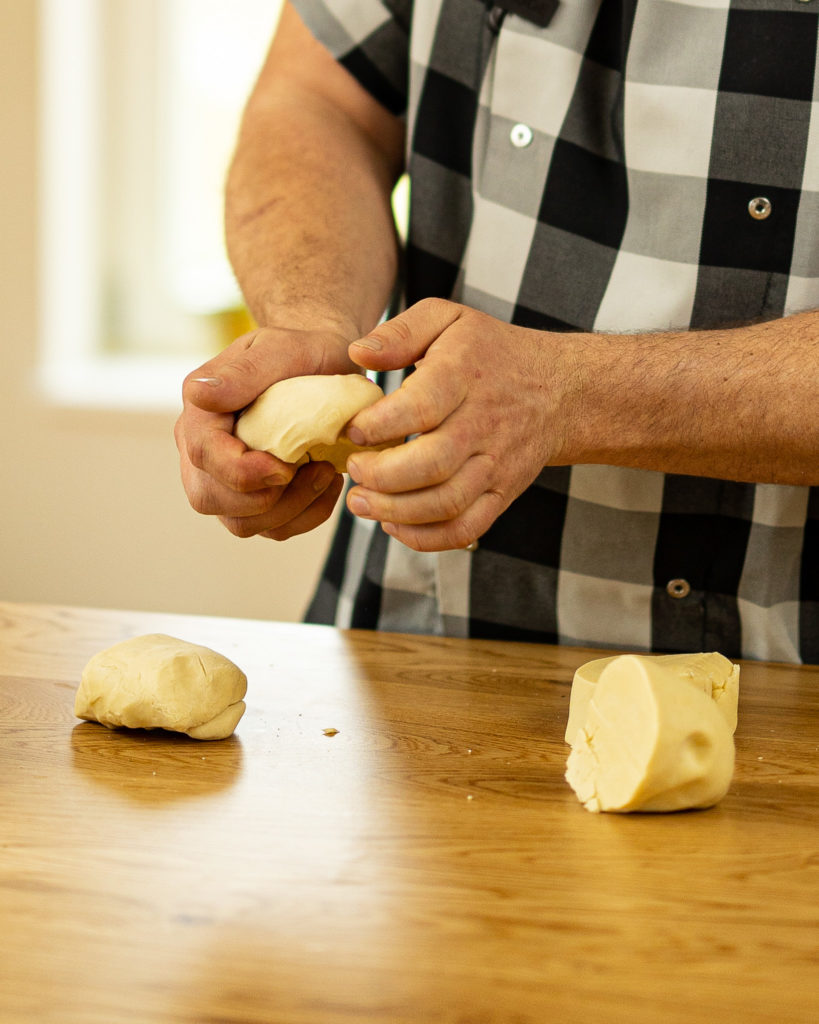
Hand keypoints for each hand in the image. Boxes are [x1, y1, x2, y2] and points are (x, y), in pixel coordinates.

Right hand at [175, 324, 356, 540]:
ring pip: (241, 524)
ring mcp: (224, 478)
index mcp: (201, 409)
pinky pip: (271, 528)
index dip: (242, 473)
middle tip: (319, 470)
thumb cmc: (304, 351)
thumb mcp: (281, 348)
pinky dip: (305, 517)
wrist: (326, 363)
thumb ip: (242, 373)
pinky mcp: (253, 499)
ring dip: (291, 510)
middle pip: (213, 499)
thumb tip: (200, 396)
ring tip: (327, 475)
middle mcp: (203, 448)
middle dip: (268, 498)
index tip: (286, 468)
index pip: (204, 456)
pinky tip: (327, 486)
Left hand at [343, 299, 574, 550]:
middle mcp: (484, 424)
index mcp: (464, 376)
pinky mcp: (502, 494)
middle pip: (432, 464)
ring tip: (361, 502)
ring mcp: (496, 464)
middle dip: (380, 476)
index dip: (378, 425)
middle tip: (353, 469)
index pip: (421, 407)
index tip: (352, 430)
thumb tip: (356, 354)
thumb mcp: (448, 319)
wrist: (560, 390)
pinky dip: (426, 537)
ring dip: (395, 511)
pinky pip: (466, 528)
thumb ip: (400, 332)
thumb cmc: (491, 353)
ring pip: (445, 503)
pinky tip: (393, 525)